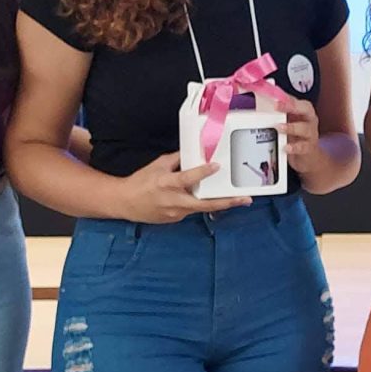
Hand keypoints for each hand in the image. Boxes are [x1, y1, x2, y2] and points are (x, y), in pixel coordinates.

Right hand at [115, 151, 249, 222]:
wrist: (125, 203)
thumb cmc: (141, 182)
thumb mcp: (158, 165)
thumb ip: (177, 160)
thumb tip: (193, 152)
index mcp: (167, 183)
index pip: (188, 178)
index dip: (203, 173)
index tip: (216, 167)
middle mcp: (173, 200)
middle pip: (204, 204)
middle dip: (226, 202)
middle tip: (244, 200)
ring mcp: (175, 213)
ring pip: (201, 208)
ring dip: (218, 203)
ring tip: (236, 199)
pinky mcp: (175, 219)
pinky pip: (191, 210)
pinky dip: (198, 204)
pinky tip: (204, 198)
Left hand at [279, 94, 327, 186]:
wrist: (307, 158)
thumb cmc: (296, 136)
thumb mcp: (288, 123)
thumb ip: (278, 114)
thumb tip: (261, 104)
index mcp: (304, 111)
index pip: (295, 100)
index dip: (286, 98)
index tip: (275, 97)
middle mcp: (309, 120)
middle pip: (305, 109)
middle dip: (291, 106)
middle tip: (277, 106)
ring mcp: (311, 134)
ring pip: (304, 128)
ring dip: (291, 127)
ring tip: (280, 127)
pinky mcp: (309, 148)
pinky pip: (303, 147)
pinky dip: (294, 147)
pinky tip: (286, 147)